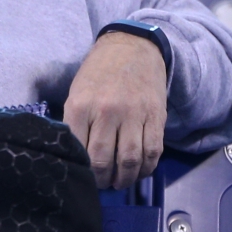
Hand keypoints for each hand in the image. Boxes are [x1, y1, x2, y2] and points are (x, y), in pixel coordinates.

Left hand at [63, 32, 166, 189]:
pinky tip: (139, 171)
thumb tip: (75, 157)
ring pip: (130, 161)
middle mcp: (107, 111)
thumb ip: (75, 124)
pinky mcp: (155, 116)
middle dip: (102, 180)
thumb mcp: (77, 94)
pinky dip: (146, 168)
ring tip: (120, 182)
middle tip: (102, 183)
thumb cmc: (98, 74)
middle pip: (104, 161)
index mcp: (81, 106)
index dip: (81, 171)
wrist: (132, 47)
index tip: (83, 177)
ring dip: (125, 179)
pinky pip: (153, 152)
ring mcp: (133, 114)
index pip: (79, 151)